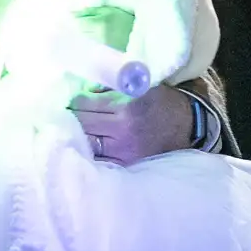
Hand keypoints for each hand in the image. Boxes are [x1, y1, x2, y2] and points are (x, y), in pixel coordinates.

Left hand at [70, 83, 195, 164]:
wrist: (188, 126)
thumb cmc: (162, 101)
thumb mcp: (140, 85)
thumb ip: (111, 87)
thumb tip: (83, 90)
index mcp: (125, 108)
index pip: (84, 105)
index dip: (72, 102)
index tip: (67, 100)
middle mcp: (122, 132)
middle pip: (82, 125)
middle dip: (70, 119)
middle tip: (62, 115)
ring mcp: (124, 152)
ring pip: (87, 145)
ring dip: (77, 137)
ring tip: (70, 131)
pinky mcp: (127, 165)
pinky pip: (100, 160)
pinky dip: (90, 153)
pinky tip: (84, 147)